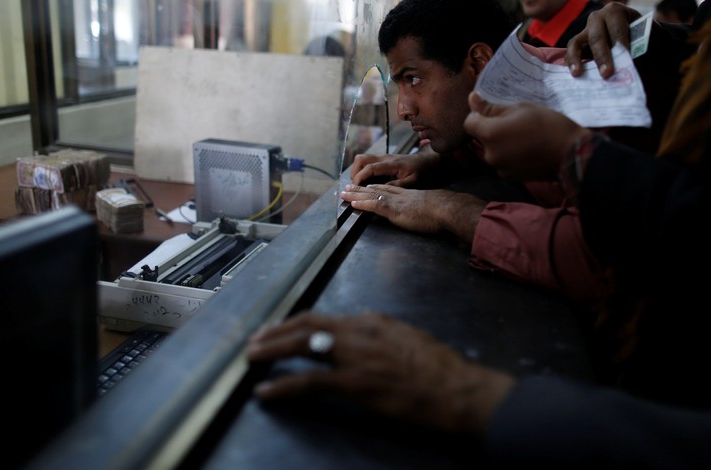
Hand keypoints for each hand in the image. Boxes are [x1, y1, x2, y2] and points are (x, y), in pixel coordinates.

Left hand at [246, 311, 515, 434]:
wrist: (458, 390)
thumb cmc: (441, 369)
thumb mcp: (409, 338)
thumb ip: (383, 332)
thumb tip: (365, 327)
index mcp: (372, 321)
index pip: (324, 318)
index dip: (297, 324)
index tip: (281, 330)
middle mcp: (359, 331)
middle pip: (306, 325)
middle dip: (276, 332)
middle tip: (255, 341)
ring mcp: (355, 356)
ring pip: (301, 346)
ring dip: (271, 351)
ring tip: (252, 358)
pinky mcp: (354, 383)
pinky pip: (308, 381)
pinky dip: (282, 385)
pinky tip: (266, 391)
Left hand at [340, 184, 484, 241]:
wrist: (447, 209)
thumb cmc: (445, 211)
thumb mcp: (433, 207)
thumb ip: (425, 209)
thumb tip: (425, 215)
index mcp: (409, 195)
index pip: (389, 189)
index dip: (376, 188)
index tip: (367, 186)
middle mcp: (400, 196)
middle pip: (377, 190)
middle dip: (361, 188)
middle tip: (348, 187)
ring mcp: (396, 202)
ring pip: (372, 196)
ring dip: (356, 195)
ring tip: (344, 194)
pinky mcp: (394, 210)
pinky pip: (374, 206)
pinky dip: (362, 204)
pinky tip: (353, 204)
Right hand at [350, 150, 441, 186]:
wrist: (429, 161)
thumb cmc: (423, 171)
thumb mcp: (413, 181)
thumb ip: (398, 185)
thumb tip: (382, 190)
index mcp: (392, 163)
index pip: (370, 167)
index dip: (360, 177)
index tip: (356, 187)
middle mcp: (385, 158)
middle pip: (361, 159)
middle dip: (355, 172)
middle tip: (355, 186)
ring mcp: (384, 158)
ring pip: (363, 159)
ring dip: (358, 171)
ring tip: (359, 185)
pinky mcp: (384, 161)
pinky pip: (369, 163)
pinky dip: (364, 171)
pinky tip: (367, 182)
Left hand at [464, 92, 590, 181]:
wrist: (571, 154)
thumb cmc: (547, 125)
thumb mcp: (520, 108)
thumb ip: (492, 107)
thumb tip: (471, 99)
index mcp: (490, 134)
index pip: (469, 123)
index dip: (479, 115)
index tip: (495, 112)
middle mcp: (490, 154)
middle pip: (482, 138)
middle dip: (494, 130)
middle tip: (516, 123)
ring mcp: (499, 168)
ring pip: (493, 150)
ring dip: (502, 143)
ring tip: (525, 138)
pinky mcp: (510, 177)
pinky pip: (503, 162)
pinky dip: (510, 156)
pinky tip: (528, 150)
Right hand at [565, 2, 641, 78]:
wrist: (636, 35)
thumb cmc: (642, 36)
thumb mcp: (647, 36)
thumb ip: (641, 45)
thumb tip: (633, 61)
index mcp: (616, 11)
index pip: (617, 28)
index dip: (620, 42)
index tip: (625, 56)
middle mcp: (597, 17)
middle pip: (597, 37)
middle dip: (602, 56)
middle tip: (607, 73)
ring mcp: (585, 30)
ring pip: (577, 42)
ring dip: (577, 59)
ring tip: (578, 73)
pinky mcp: (578, 43)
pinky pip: (571, 51)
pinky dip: (571, 62)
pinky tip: (574, 74)